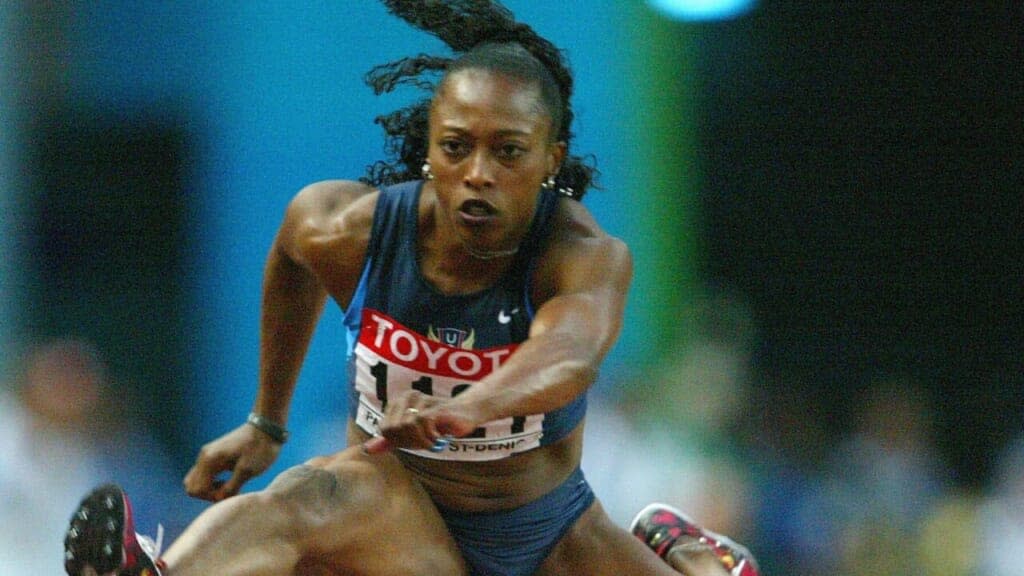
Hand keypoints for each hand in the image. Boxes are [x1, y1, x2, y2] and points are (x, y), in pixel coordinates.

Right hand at [183, 422, 281, 500]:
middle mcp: (204, 456)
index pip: (198, 489)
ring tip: (229, 487)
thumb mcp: (247, 470)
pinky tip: (229, 482)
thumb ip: (231, 487)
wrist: (266, 427)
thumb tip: (218, 498)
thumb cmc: (259, 448)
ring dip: (209, 489)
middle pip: (192, 486)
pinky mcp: (214, 455)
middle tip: (229, 492)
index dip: (213, 497)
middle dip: (208, 495)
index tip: (232, 493)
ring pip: (196, 481)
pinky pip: (204, 474)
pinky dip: (212, 482)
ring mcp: (207, 455)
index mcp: (210, 460)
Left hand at [361, 392, 480, 454]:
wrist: (465, 414)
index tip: (415, 440)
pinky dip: (429, 436)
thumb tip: (366, 450)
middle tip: (425, 440)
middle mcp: (407, 397)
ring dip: (421, 440)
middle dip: (409, 441)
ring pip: (407, 426)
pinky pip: (421, 423)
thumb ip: (389, 441)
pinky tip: (438, 436)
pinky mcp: (434, 406)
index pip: (385, 429)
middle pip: (394, 429)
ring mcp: (421, 400)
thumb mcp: (410, 435)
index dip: (399, 440)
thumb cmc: (437, 424)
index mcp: (397, 402)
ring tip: (432, 438)